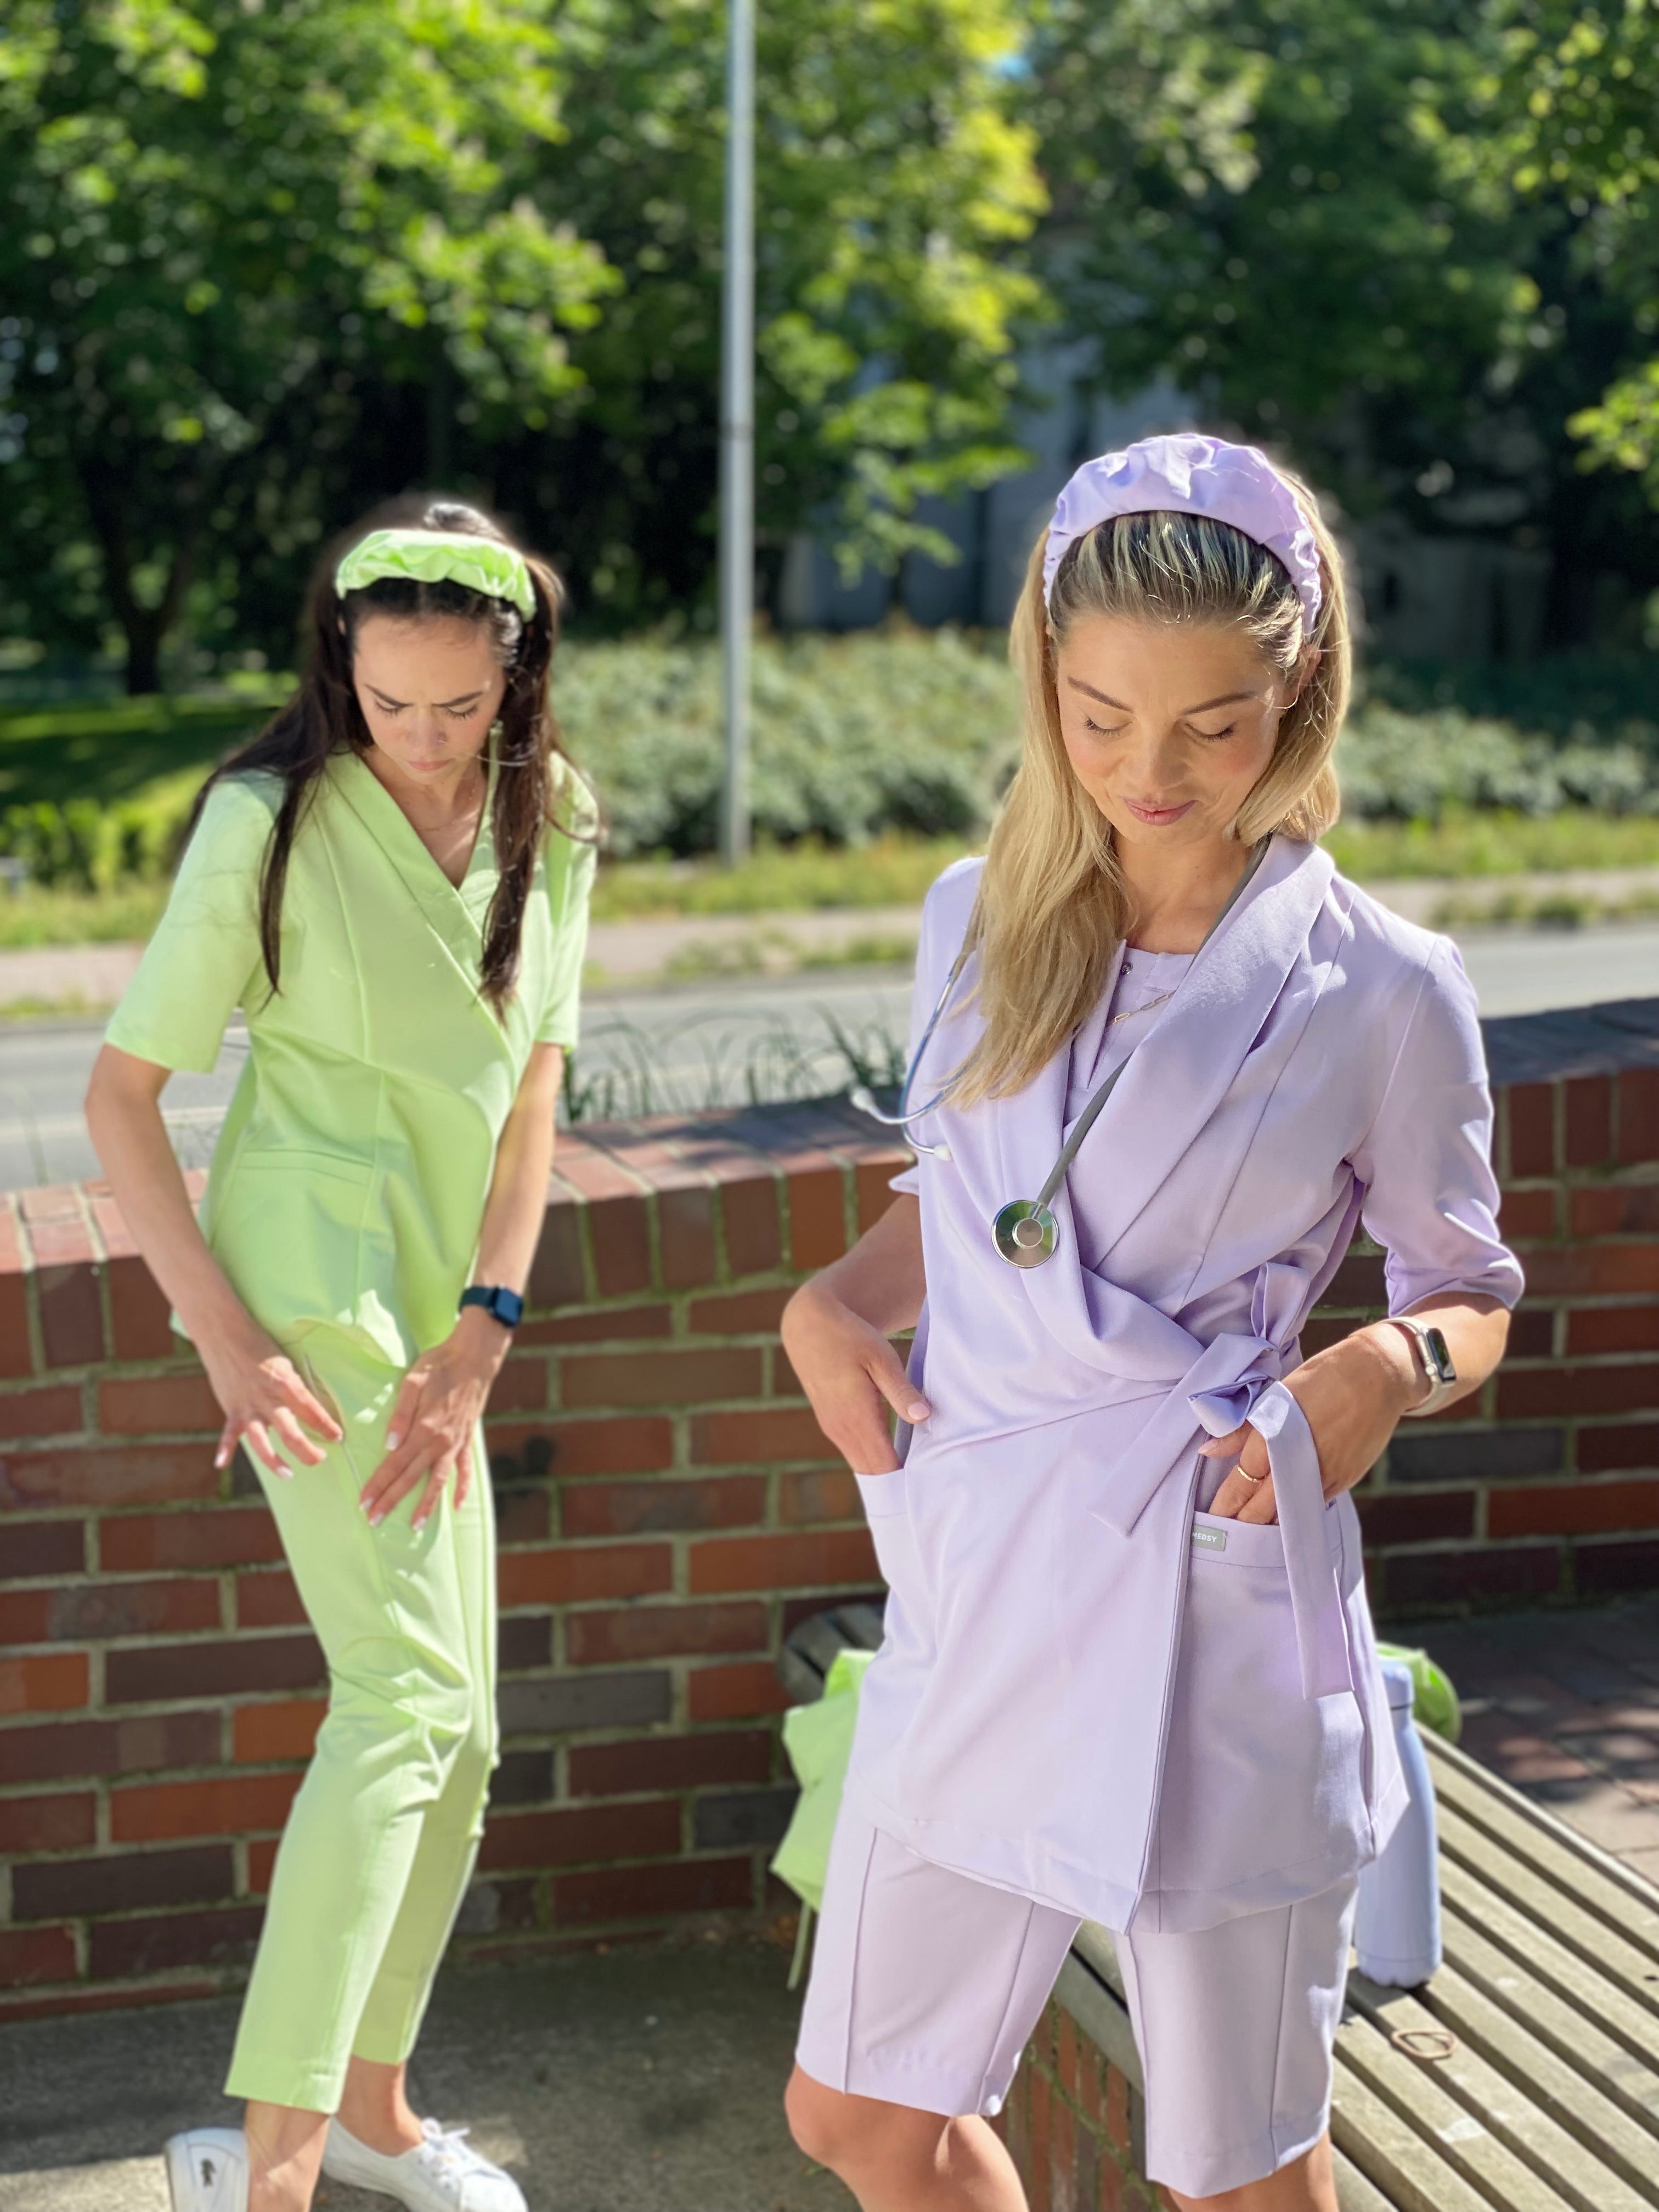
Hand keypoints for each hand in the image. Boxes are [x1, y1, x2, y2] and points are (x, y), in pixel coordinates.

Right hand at [200, 1316, 343, 1478]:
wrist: (226, 1334)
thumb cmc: (261, 1346)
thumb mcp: (286, 1364)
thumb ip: (295, 1387)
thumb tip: (311, 1407)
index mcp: (287, 1384)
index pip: (313, 1411)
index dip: (327, 1426)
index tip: (338, 1437)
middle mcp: (268, 1398)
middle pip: (291, 1432)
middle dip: (308, 1451)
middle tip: (320, 1459)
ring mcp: (248, 1407)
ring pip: (262, 1441)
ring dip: (275, 1461)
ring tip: (288, 1474)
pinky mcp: (231, 1409)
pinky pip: (228, 1434)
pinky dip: (224, 1450)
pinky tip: (221, 1465)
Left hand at [358, 1307, 505, 1531]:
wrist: (475, 1357)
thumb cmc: (439, 1364)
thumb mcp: (413, 1382)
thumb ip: (401, 1415)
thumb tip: (389, 1445)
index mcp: (424, 1428)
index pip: (394, 1464)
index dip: (378, 1485)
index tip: (364, 1503)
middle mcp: (440, 1442)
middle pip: (412, 1478)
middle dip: (391, 1500)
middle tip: (374, 1520)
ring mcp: (456, 1443)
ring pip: (438, 1481)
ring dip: (427, 1505)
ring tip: (415, 1526)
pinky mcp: (467, 1439)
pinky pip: (465, 1469)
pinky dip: (462, 1488)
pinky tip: (458, 1505)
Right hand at [781, 1280, 929, 1475]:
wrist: (809, 1324)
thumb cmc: (850, 1336)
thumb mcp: (881, 1359)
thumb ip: (901, 1392)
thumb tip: (924, 1418)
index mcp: (857, 1416)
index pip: (883, 1466)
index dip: (904, 1477)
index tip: (929, 1478)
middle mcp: (841, 1428)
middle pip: (872, 1472)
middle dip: (896, 1478)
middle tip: (928, 1477)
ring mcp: (832, 1427)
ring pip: (861, 1463)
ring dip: (883, 1467)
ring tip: (914, 1465)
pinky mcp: (829, 1422)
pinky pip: (853, 1450)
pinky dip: (871, 1454)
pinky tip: (892, 1446)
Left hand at [1200, 1323, 1421, 1524]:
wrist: (1377, 1376)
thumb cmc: (1321, 1379)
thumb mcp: (1274, 1397)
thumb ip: (1241, 1429)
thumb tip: (1208, 1450)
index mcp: (1273, 1439)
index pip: (1241, 1484)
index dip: (1227, 1504)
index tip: (1214, 1518)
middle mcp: (1296, 1463)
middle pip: (1263, 1508)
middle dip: (1244, 1523)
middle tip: (1227, 1537)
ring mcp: (1323, 1475)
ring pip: (1290, 1511)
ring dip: (1271, 1523)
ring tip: (1251, 1533)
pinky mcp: (1344, 1480)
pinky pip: (1314, 1503)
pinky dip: (1297, 1510)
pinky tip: (1285, 1515)